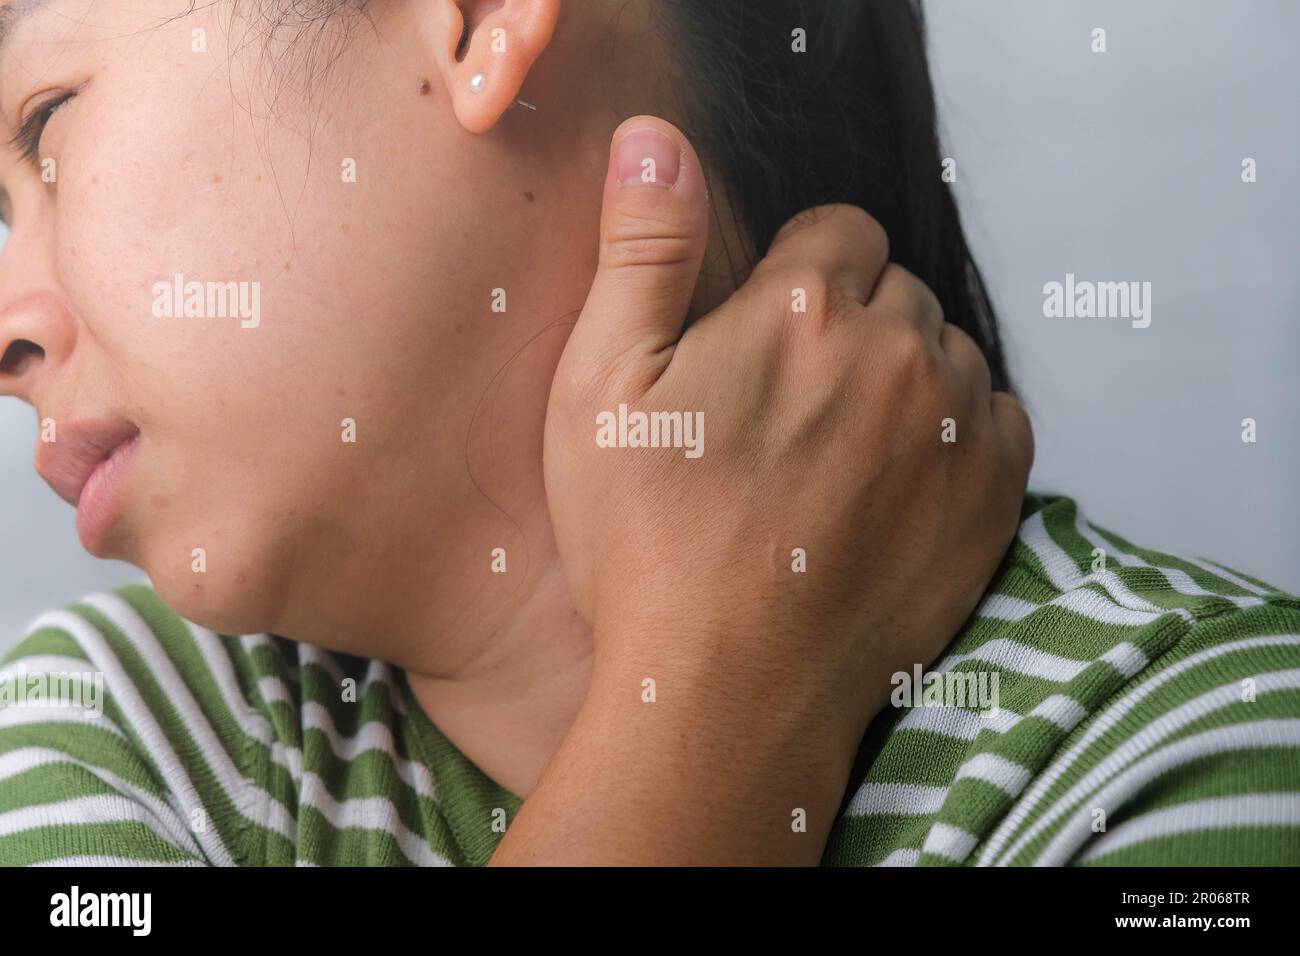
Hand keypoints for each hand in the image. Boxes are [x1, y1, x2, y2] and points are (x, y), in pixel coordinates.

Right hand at [492, 116, 1032, 864]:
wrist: (726, 688)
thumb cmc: (646, 541)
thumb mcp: (602, 384)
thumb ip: (644, 248)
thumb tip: (657, 139)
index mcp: (803, 304)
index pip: (838, 230)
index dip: (798, 275)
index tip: (764, 335)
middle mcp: (897, 348)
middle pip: (896, 289)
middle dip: (852, 322)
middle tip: (791, 405)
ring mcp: (955, 426)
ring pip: (947, 353)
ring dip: (906, 376)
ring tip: (841, 450)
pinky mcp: (992, 498)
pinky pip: (997, 421)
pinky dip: (958, 434)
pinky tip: (899, 481)